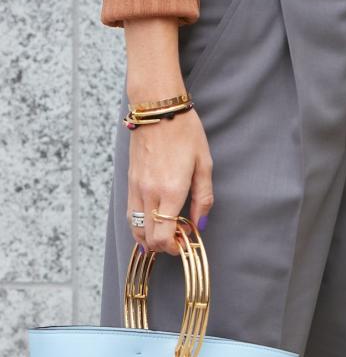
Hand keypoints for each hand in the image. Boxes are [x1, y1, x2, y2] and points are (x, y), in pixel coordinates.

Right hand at [128, 108, 212, 254]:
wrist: (157, 109)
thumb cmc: (185, 133)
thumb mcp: (204, 165)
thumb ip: (204, 198)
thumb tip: (200, 223)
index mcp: (170, 191)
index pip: (163, 236)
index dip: (174, 247)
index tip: (186, 242)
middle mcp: (148, 193)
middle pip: (147, 238)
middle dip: (163, 245)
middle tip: (179, 238)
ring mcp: (136, 187)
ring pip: (135, 227)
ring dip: (149, 236)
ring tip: (167, 230)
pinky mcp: (130, 180)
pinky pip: (131, 212)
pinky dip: (141, 223)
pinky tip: (154, 220)